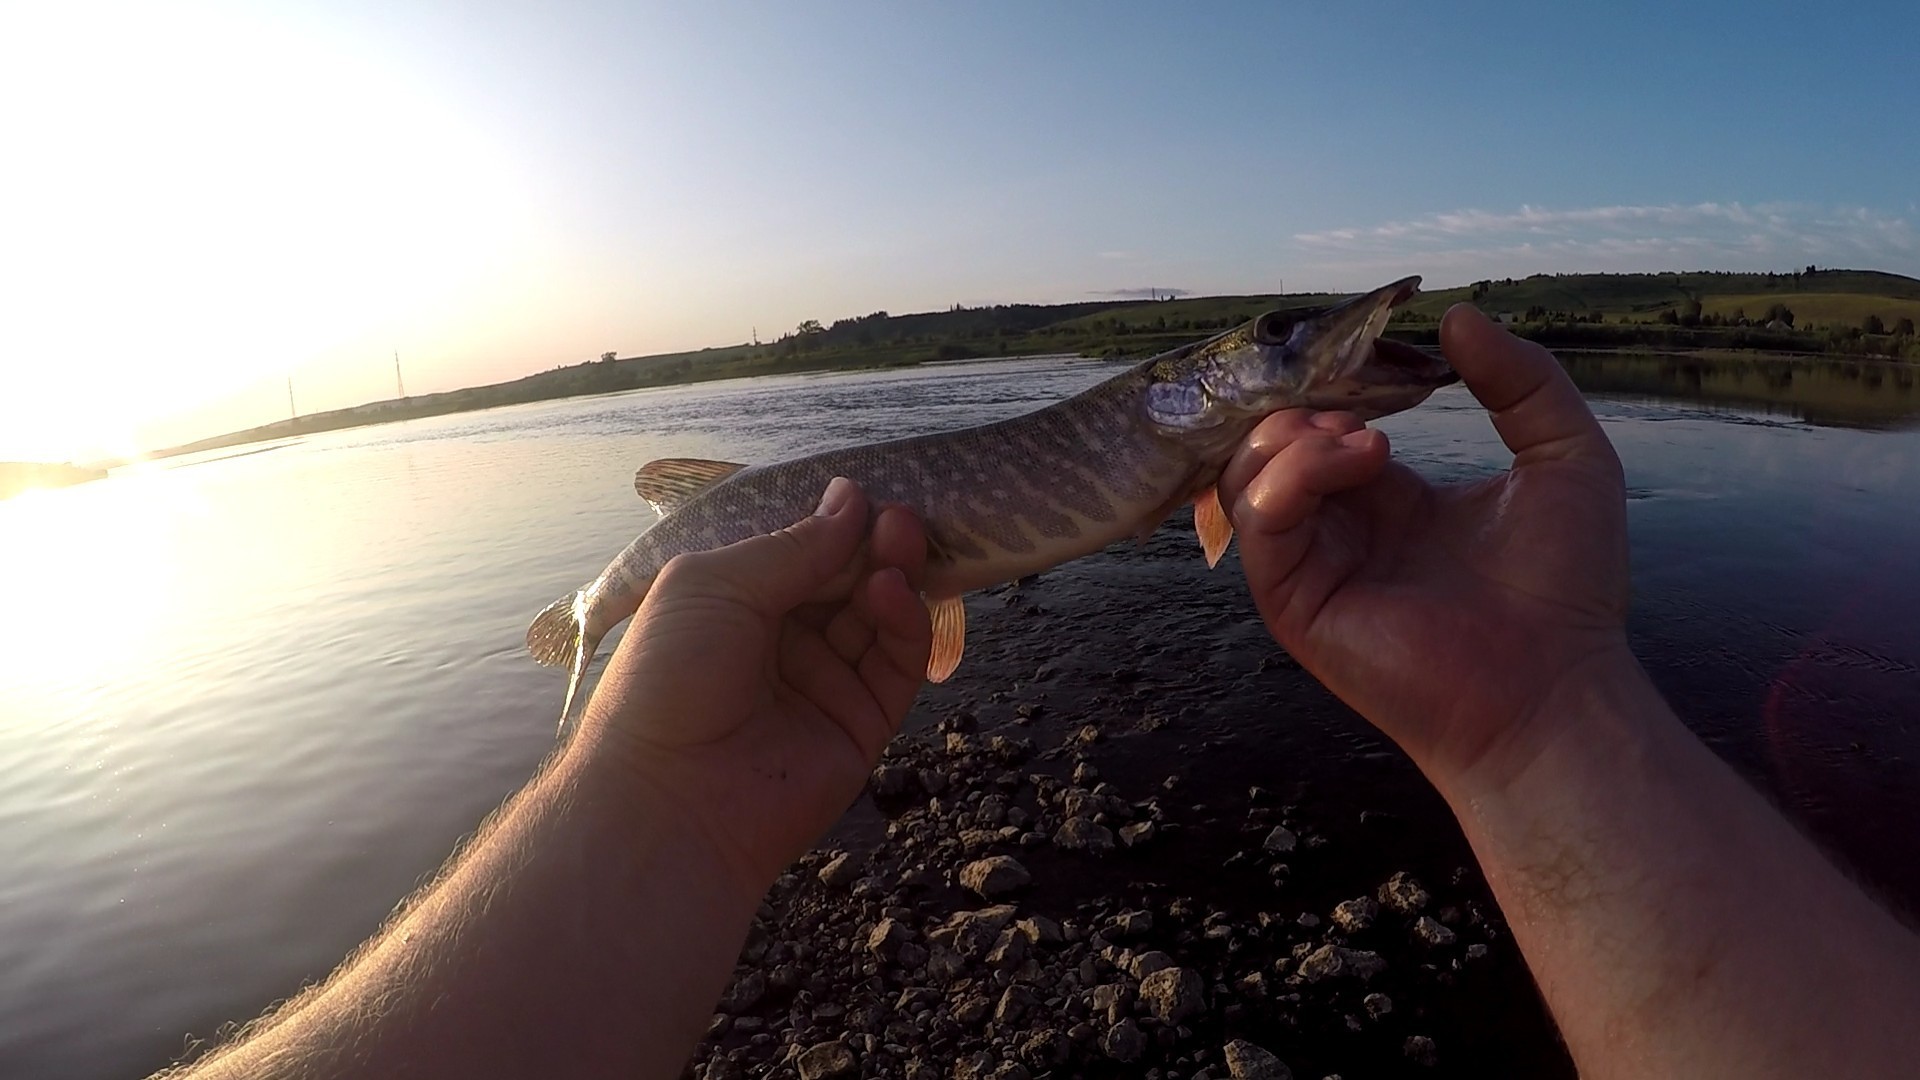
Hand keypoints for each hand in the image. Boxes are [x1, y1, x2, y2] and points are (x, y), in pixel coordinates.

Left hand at [577, 477, 931, 893]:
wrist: (669, 799)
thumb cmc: (669, 677)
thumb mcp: (718, 585)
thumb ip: (794, 546)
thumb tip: (852, 497)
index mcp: (737, 604)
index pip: (801, 552)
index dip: (835, 524)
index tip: (866, 495)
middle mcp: (783, 641)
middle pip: (847, 580)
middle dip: (874, 544)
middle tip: (900, 515)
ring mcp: (825, 683)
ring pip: (878, 617)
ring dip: (893, 575)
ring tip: (902, 541)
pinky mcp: (861, 724)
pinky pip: (896, 665)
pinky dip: (904, 624)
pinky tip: (893, 592)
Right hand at [1218, 304, 1632, 788]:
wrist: (1553, 686)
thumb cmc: (1565, 587)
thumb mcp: (1565, 454)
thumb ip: (1522, 378)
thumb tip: (1456, 313)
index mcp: (1387, 498)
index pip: (1324, 424)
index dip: (1334, 383)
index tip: (1366, 353)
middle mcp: (1339, 529)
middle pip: (1268, 444)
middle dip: (1301, 403)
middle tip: (1359, 401)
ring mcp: (1311, 565)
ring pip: (1245, 475)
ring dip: (1294, 436)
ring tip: (1364, 438)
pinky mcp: (1294, 601)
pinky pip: (1259, 520)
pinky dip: (1294, 474)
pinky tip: (1359, 460)